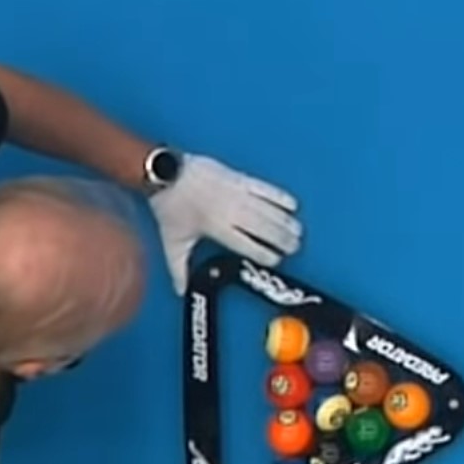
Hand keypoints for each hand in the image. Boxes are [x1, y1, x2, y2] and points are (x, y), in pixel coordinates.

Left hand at [149, 154, 301, 294]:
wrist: (165, 173)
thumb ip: (179, 268)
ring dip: (285, 221)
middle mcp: (229, 210)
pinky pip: (264, 188)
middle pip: (263, 227)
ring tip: (297, 231)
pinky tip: (292, 204)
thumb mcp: (173, 241)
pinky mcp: (238, 178)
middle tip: (294, 247)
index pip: (247, 244)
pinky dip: (279, 196)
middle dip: (281, 238)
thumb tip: (181, 290)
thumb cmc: (169, 205)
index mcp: (216, 227)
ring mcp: (236, 192)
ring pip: (268, 209)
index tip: (275, 260)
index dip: (264, 253)